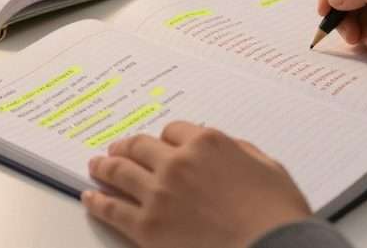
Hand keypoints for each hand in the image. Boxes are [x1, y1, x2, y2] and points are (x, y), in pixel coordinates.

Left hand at [82, 121, 309, 247]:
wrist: (271, 246)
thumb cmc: (276, 214)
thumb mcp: (268, 167)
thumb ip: (241, 152)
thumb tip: (228, 149)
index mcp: (208, 143)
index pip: (174, 131)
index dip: (166, 138)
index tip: (161, 144)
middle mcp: (178, 162)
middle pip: (141, 146)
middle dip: (127, 147)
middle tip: (118, 149)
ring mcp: (159, 193)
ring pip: (120, 171)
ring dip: (104, 166)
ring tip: (96, 165)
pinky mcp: (148, 226)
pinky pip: (112, 209)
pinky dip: (97, 201)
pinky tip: (90, 197)